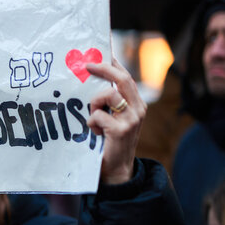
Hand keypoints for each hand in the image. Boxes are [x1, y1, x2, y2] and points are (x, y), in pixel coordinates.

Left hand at [86, 58, 146, 184]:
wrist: (116, 171)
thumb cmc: (109, 142)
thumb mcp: (112, 118)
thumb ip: (108, 102)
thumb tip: (90, 78)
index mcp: (137, 104)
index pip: (126, 77)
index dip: (113, 63)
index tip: (98, 54)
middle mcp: (138, 110)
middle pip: (122, 79)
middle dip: (103, 69)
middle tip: (86, 65)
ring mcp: (131, 120)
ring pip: (108, 95)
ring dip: (94, 104)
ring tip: (93, 118)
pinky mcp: (120, 130)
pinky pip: (98, 115)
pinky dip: (91, 122)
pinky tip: (94, 132)